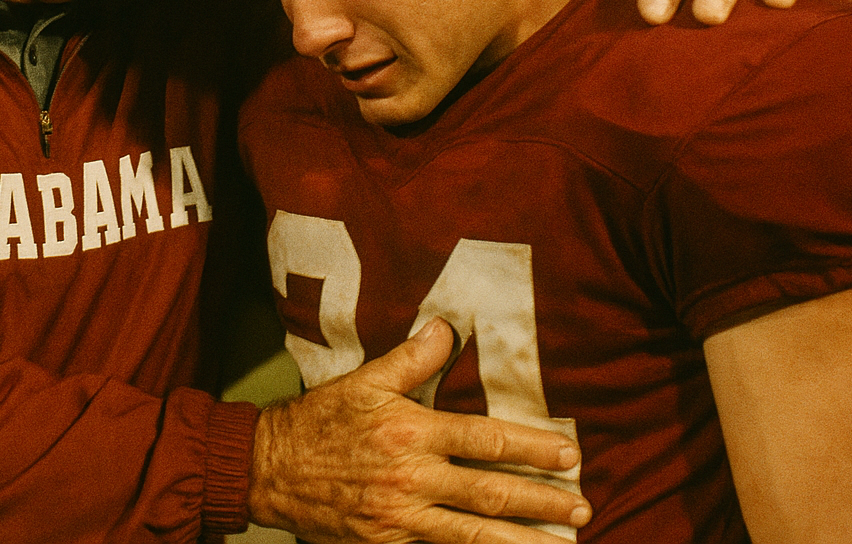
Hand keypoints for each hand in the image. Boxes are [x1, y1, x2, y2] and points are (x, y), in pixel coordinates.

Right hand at [247, 319, 590, 543]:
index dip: (532, 446)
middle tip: (583, 507)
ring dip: (522, 541)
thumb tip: (448, 329)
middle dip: (542, 501)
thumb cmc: (319, 420)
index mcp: (411, 431)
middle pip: (491, 492)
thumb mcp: (363, 379)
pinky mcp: (388, 543)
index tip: (569, 453)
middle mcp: (412, 477)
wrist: (269, 468)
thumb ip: (411, 358)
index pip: (486, 439)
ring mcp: (401, 517)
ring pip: (474, 534)